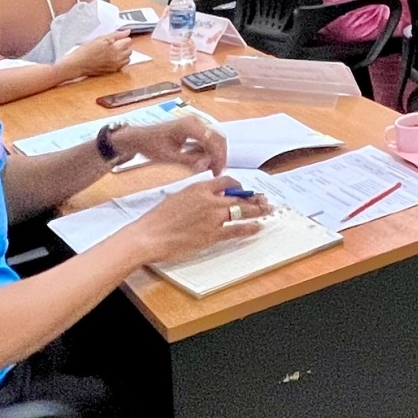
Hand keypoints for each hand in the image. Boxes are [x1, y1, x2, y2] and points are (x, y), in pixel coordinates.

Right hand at [57, 32, 131, 79]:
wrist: (77, 64)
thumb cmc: (85, 51)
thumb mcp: (100, 38)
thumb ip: (115, 35)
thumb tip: (127, 31)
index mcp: (114, 47)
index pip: (128, 40)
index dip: (122, 38)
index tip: (117, 39)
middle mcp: (117, 56)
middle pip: (130, 49)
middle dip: (124, 46)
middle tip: (115, 45)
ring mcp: (116, 65)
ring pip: (128, 58)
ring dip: (124, 54)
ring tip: (114, 52)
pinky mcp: (113, 71)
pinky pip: (123, 65)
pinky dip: (120, 61)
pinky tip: (112, 59)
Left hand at [109, 113, 226, 174]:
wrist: (139, 137)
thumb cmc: (151, 145)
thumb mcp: (170, 157)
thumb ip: (190, 161)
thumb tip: (207, 165)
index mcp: (189, 126)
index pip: (212, 140)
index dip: (218, 156)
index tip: (217, 171)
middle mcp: (195, 121)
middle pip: (217, 138)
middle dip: (220, 156)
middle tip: (216, 171)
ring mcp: (195, 123)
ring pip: (214, 138)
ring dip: (215, 153)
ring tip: (211, 168)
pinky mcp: (193, 128)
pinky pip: (207, 138)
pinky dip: (209, 150)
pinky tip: (205, 161)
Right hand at [127, 176, 270, 261]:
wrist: (149, 236)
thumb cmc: (157, 218)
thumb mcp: (177, 197)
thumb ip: (195, 195)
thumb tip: (207, 197)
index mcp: (199, 188)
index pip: (226, 181)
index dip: (237, 185)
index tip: (242, 189)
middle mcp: (210, 200)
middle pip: (239, 196)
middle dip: (253, 198)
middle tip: (264, 200)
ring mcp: (213, 217)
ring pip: (242, 211)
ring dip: (257, 211)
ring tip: (267, 210)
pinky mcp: (212, 234)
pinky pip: (236, 230)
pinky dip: (249, 228)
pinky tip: (257, 227)